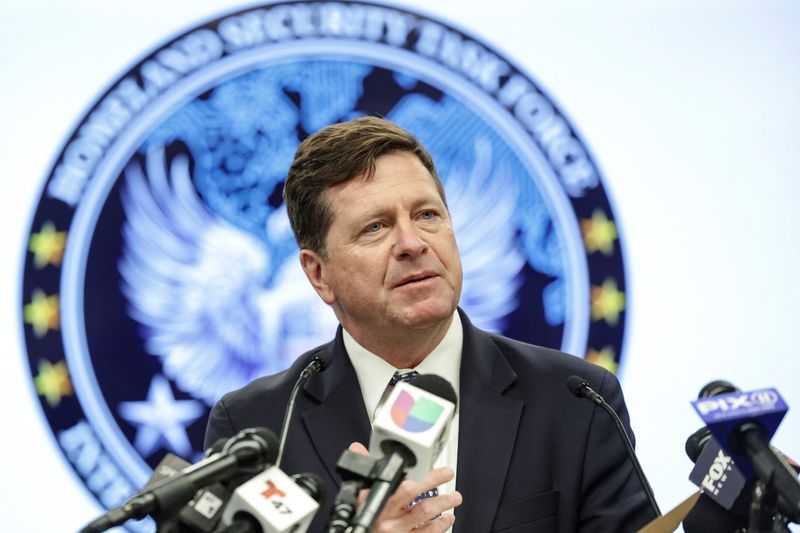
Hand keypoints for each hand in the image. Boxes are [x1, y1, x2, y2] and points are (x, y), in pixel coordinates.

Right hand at [348, 442, 462, 531]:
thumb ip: (363, 474)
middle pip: (414, 496)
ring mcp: (397, 532)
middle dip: (434, 482)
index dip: (414, 474)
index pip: (398, 484)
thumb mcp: (358, 498)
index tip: (427, 463)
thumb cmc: (363, 522)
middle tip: (447, 473)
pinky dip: (441, 525)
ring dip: (443, 504)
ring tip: (454, 497)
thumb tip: (358, 449)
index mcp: (376, 504)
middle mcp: (387, 519)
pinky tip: (447, 518)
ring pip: (424, 515)